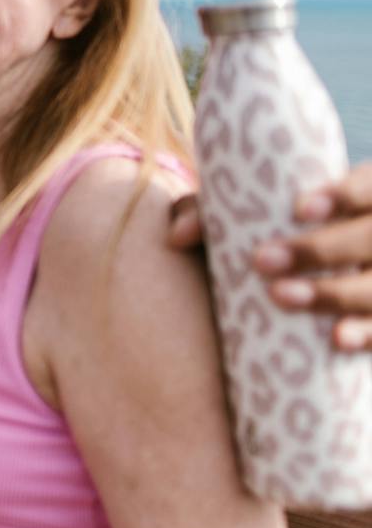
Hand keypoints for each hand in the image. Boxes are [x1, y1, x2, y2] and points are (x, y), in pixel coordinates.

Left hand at [172, 163, 371, 350]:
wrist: (308, 276)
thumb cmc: (274, 236)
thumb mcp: (254, 216)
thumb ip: (210, 213)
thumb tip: (176, 236)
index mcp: (365, 197)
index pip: (368, 188)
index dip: (343, 195)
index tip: (299, 209)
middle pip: (370, 237)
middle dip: (319, 248)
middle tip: (262, 261)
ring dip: (334, 293)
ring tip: (281, 295)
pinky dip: (367, 333)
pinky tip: (338, 339)